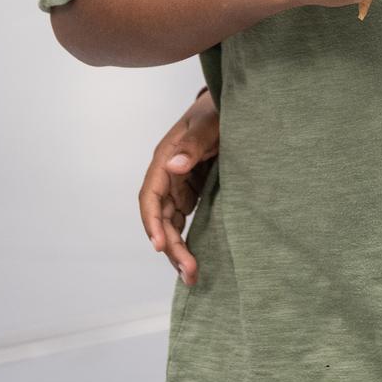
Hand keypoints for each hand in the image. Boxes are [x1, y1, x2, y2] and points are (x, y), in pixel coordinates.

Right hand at [139, 88, 219, 284]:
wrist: (231, 106)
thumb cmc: (217, 110)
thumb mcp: (209, 123)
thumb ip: (193, 143)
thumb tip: (172, 165)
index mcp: (165, 158)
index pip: (150, 197)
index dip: (152, 223)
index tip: (160, 246)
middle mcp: (167, 175)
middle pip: (160, 218)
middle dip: (171, 247)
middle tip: (189, 271)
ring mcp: (178, 185)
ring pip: (170, 223)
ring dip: (178, 249)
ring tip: (192, 275)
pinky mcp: (191, 190)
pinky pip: (183, 219)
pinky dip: (187, 239)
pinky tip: (195, 258)